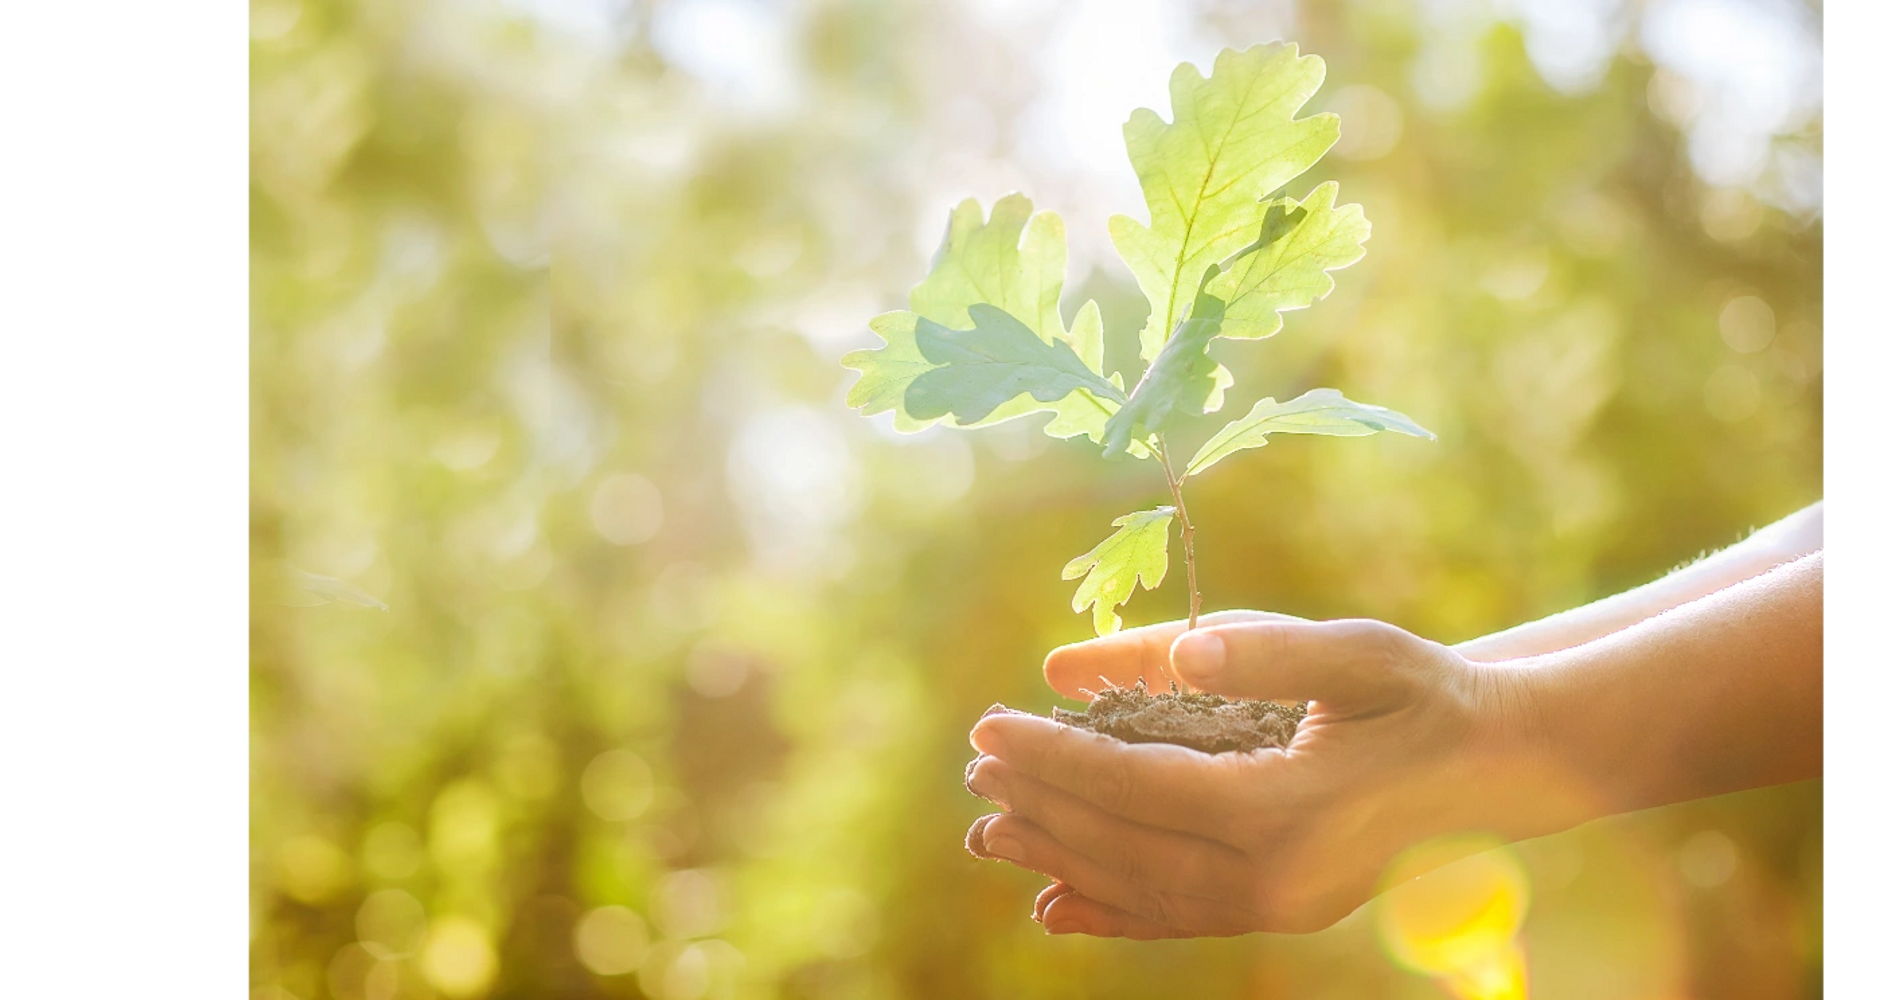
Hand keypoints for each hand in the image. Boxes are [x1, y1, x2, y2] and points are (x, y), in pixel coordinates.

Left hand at [964, 615, 1561, 937]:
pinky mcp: (1281, 913)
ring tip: (991, 828)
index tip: (988, 728)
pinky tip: (1056, 905)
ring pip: (1140, 891)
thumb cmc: (1424, 694)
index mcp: (1287, 810)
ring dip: (1059, 859)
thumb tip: (1171, 651)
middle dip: (1042, 805)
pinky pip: (1175, 921)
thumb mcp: (1353, 654)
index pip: (1138, 787)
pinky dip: (1109, 913)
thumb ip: (1259, 651)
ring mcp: (1278, 907)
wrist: (1499, 765)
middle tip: (977, 767)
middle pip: (1125, 845)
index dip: (1056, 758)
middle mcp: (1275, 878)